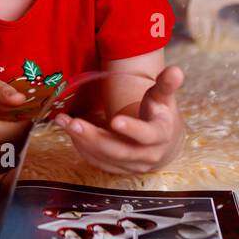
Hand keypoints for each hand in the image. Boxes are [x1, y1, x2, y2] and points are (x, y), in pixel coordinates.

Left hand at [54, 66, 184, 174]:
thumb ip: (166, 84)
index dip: (132, 129)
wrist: (164, 142)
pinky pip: (98, 161)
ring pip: (104, 157)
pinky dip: (82, 147)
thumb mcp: (164, 98)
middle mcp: (147, 155)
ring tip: (63, 122)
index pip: (147, 135)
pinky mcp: (118, 168)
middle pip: (119, 150)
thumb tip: (175, 70)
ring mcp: (131, 165)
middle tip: (73, 123)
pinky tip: (69, 131)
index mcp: (160, 135)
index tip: (115, 119)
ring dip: (82, 141)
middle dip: (94, 137)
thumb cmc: (161, 114)